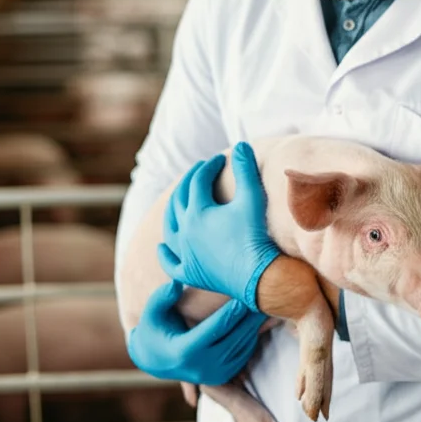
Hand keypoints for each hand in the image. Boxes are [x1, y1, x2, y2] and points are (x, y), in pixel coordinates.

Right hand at [127, 280, 266, 385]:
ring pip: (241, 348)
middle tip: (261, 297)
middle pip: (233, 339)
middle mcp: (200, 368)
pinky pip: (243, 355)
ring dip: (253, 327)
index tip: (242, 297)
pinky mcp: (222, 376)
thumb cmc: (156, 328)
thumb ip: (161, 298)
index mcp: (184, 352)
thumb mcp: (152, 313)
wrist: (157, 359)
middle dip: (248, 318)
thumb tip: (175, 284)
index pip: (214, 330)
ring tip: (263, 306)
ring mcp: (213, 375)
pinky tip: (256, 319)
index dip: (230, 313)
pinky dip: (252, 337)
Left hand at [159, 142, 281, 311]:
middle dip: (188, 182)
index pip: (198, 181)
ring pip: (170, 229)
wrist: (259, 276)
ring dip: (172, 212)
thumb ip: (246, 169)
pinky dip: (165, 254)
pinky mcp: (190, 273)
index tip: (218, 160)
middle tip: (198, 171)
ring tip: (177, 202)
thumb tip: (241, 145)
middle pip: (179, 201)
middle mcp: (185, 232)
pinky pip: (171, 264)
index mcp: (197, 212)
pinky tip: (161, 247)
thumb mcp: (252, 198)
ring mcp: (185, 254)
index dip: (208, 167)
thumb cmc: (256, 235)